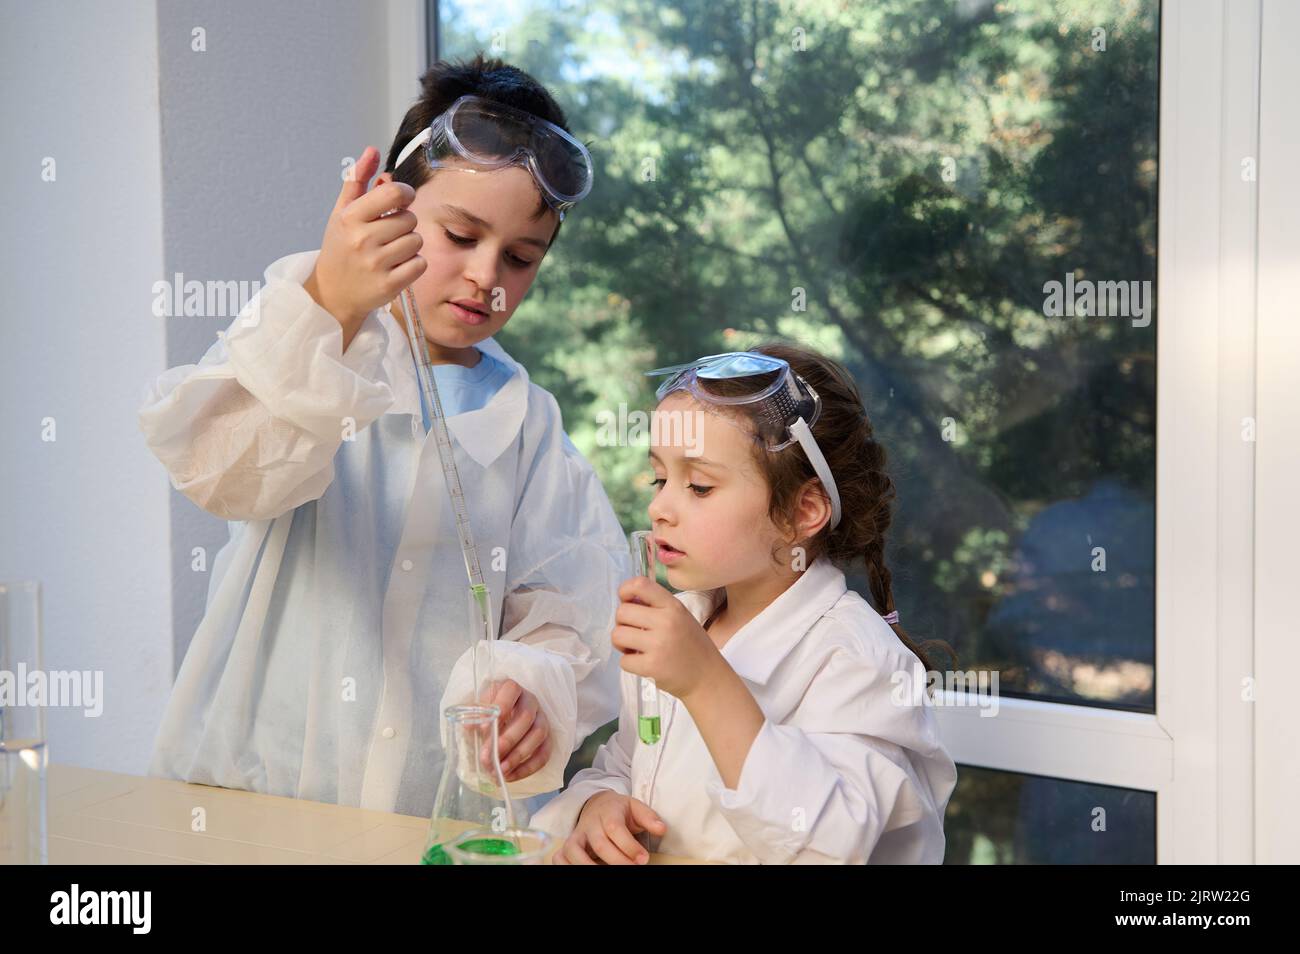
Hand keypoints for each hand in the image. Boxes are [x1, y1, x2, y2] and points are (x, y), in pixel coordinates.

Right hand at [303, 145, 426, 339]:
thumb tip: (372, 150)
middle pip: (409, 218)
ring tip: (391, 251)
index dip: (405, 193)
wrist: (333, 293)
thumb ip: (358, 180)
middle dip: (404, 224)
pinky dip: (413, 264)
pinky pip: (420, 264)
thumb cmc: (341, 249)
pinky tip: (397, 266)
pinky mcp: (389, 285)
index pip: (394, 193)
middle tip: (388, 233)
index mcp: (351, 217)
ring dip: (409, 244)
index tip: (402, 200)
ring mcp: (376, 264)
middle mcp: (362, 239)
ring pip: (417, 241)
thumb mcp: (342, 212)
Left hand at [480, 679, 551, 782]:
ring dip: (518, 755)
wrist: (504, 720)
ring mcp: (542, 719)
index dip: (500, 707)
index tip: (483, 728)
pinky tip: (510, 776)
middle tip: (488, 757)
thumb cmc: (489, 712)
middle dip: (507, 740)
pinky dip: (528, 768)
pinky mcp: (547, 738)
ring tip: (500, 770)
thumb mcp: (478, 708)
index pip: (511, 690)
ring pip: (538, 735)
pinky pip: (544, 753)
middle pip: (526, 718)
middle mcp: (531, 701)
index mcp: (512, 689)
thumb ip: (473, 714)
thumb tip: (469, 726)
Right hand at [553, 790, 666, 864]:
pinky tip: (584, 872)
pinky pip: (559, 857)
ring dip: (590, 867)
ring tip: (608, 874)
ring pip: (575, 852)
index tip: (644, 859)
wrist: (597, 805)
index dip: (629, 846)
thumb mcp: (636, 807)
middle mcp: (589, 824)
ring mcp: (576, 835)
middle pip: (599, 845)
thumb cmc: (619, 811)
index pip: (615, 829)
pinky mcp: (568, 846)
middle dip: (618, 861)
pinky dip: (566, 866)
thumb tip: (662, 829)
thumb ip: (649, 818)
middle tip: (634, 869)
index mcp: (607, 812)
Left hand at [612, 576, 724, 699]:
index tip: (625, 601)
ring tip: (635, 648)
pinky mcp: (652, 667)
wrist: (708, 678)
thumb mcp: (681, 617)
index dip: (624, 590)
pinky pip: (623, 661)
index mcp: (673, 607)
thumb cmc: (692, 646)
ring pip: (617, 635)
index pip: (640, 584)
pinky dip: (629, 663)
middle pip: (622, 612)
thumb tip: (626, 600)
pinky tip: (643, 663)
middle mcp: (666, 622)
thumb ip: (657, 606)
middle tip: (633, 632)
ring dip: (622, 643)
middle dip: (622, 623)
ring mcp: (658, 645)